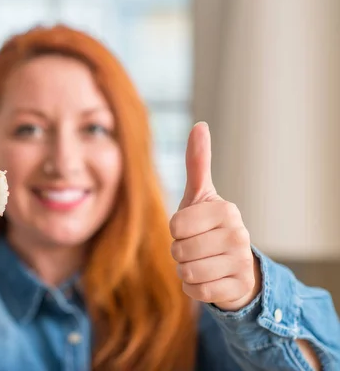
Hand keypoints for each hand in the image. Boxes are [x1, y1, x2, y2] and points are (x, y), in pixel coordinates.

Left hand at [169, 122, 260, 310]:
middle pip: (179, 251)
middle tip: (196, 247)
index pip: (176, 226)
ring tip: (201, 262)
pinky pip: (197, 292)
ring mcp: (241, 263)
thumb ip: (197, 163)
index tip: (192, 228)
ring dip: (186, 270)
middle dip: (180, 252)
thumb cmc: (208, 226)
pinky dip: (195, 288)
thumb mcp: (201, 195)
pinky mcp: (238, 288)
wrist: (235, 265)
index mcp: (226, 210)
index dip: (176, 231)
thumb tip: (199, 125)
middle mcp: (238, 235)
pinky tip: (209, 279)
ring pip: (187, 272)